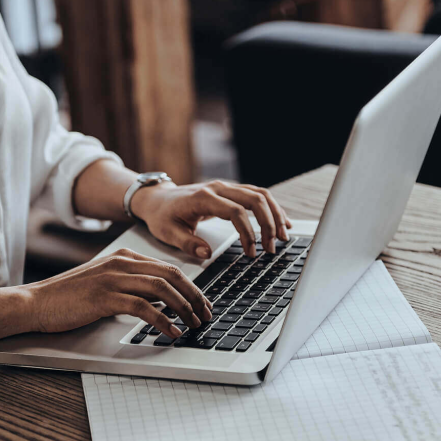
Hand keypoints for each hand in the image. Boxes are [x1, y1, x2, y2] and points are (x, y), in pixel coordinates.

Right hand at [25, 248, 211, 338]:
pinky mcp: (105, 297)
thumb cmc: (68, 297)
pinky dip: (163, 321)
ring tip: (194, 325)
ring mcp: (113, 278)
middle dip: (194, 297)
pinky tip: (171, 332)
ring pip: (162, 289)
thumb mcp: (103, 283)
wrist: (36, 302)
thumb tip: (160, 302)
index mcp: (123, 257)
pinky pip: (144, 308)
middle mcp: (121, 263)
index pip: (168, 268)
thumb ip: (129, 285)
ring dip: (184, 309)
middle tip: (206, 315)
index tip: (202, 304)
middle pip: (171, 276)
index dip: (191, 287)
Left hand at [131, 180, 291, 258]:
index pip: (236, 212)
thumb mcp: (168, 233)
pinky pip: (257, 195)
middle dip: (268, 224)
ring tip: (283, 237)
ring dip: (275, 215)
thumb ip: (187, 243)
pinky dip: (272, 208)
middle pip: (255, 199)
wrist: (158, 198)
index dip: (248, 233)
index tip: (251, 252)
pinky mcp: (231, 191)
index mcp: (204, 198)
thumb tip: (206, 253)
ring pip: (260, 195)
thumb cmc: (162, 216)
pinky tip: (282, 222)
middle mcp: (218, 188)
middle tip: (272, 248)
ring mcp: (226, 187)